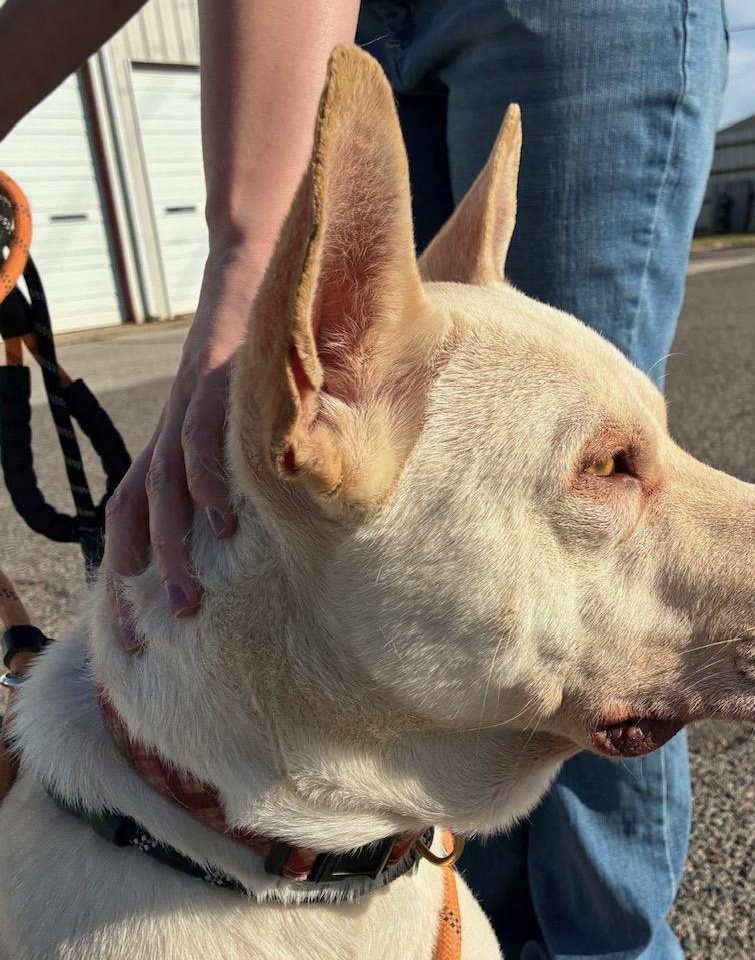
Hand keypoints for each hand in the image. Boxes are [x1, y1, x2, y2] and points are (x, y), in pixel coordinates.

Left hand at [102, 246, 271, 638]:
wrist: (261, 275)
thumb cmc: (260, 354)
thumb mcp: (244, 417)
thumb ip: (240, 463)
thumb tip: (258, 520)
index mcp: (170, 443)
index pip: (127, 515)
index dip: (122, 570)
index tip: (132, 628)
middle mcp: (169, 432)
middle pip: (138, 515)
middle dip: (141, 578)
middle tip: (155, 635)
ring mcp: (189, 410)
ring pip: (164, 492)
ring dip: (172, 551)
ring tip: (186, 601)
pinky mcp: (217, 386)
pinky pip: (202, 443)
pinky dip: (209, 486)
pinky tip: (224, 524)